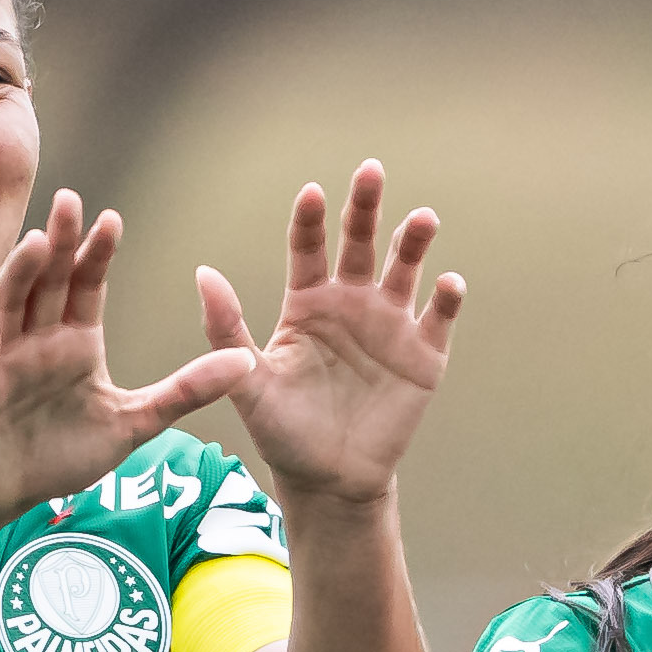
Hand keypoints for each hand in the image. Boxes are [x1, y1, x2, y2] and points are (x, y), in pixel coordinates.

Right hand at [0, 190, 257, 520]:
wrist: (9, 494)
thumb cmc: (65, 452)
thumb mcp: (136, 423)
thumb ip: (186, 392)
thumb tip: (246, 363)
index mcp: (75, 341)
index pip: (86, 285)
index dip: (97, 253)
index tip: (112, 219)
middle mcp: (35, 342)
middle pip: (47, 282)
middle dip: (59, 243)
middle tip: (71, 200)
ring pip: (6, 310)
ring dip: (19, 276)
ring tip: (37, 245)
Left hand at [200, 162, 465, 505]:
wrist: (330, 480)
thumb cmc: (283, 432)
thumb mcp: (248, 382)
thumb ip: (227, 328)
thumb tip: (203, 272)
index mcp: (307, 303)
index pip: (308, 249)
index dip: (310, 221)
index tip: (312, 193)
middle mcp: (351, 304)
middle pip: (359, 243)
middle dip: (365, 207)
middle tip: (371, 171)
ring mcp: (390, 326)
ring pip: (404, 270)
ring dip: (413, 242)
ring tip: (422, 218)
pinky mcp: (424, 355)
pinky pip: (438, 319)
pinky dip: (446, 300)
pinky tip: (448, 284)